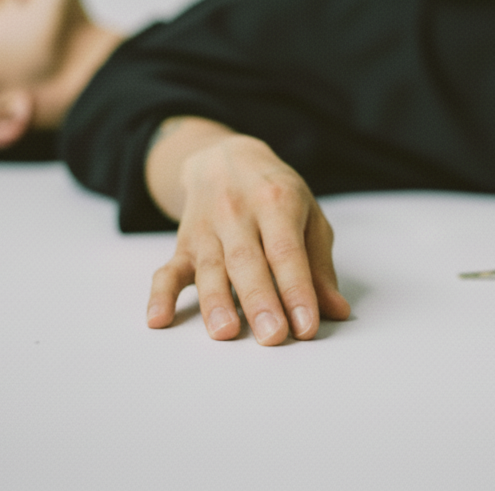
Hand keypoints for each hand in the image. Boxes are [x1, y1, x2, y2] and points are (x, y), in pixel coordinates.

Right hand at [145, 126, 350, 344]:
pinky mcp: (183, 245)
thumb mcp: (308, 216)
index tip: (306, 326)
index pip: (287, 251)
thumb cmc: (276, 194)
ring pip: (209, 268)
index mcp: (277, 203)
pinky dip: (159, 295)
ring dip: (215, 302)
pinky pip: (167, 270)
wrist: (226, 159)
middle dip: (259, 300)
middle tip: (272, 336)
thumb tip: (336, 310)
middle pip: (247, 261)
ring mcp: (207, 229)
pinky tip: (158, 319)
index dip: (297, 289)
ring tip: (225, 333)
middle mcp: (238, 213)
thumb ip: (320, 266)